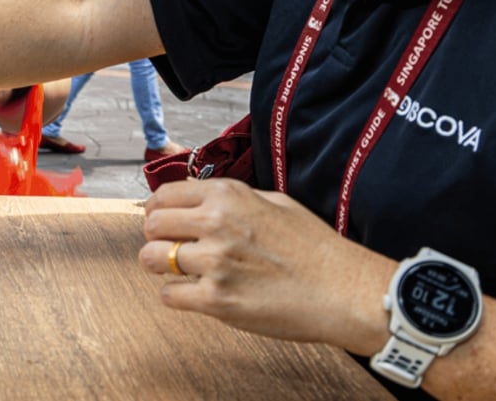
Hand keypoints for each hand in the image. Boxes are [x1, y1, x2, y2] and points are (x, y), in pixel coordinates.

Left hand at [138, 179, 392, 353]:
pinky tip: (193, 293)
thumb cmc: (315, 247)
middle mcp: (216, 224)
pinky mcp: (217, 301)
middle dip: (155, 236)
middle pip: (151, 224)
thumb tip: (197, 199)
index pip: (164, 194)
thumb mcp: (275, 202)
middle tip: (167, 246)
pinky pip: (169, 295)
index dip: (159, 208)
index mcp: (228, 196)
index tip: (162, 219)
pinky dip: (175, 295)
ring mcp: (214, 263)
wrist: (344, 291)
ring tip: (177, 270)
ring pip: (151, 259)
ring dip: (159, 266)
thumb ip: (232, 198)